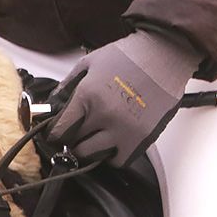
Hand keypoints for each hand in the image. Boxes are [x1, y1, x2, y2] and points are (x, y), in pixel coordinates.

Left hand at [46, 28, 200, 165]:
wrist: (163, 56)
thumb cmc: (129, 56)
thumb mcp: (90, 62)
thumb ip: (68, 84)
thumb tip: (54, 103)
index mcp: (88, 95)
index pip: (60, 130)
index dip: (54, 134)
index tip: (56, 135)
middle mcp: (104, 115)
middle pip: (75, 145)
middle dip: (73, 139)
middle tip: (78, 132)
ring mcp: (123, 129)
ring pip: (94, 157)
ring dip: (91, 149)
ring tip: (95, 136)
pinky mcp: (140, 138)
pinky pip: (118, 161)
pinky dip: (113, 155)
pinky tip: (113, 140)